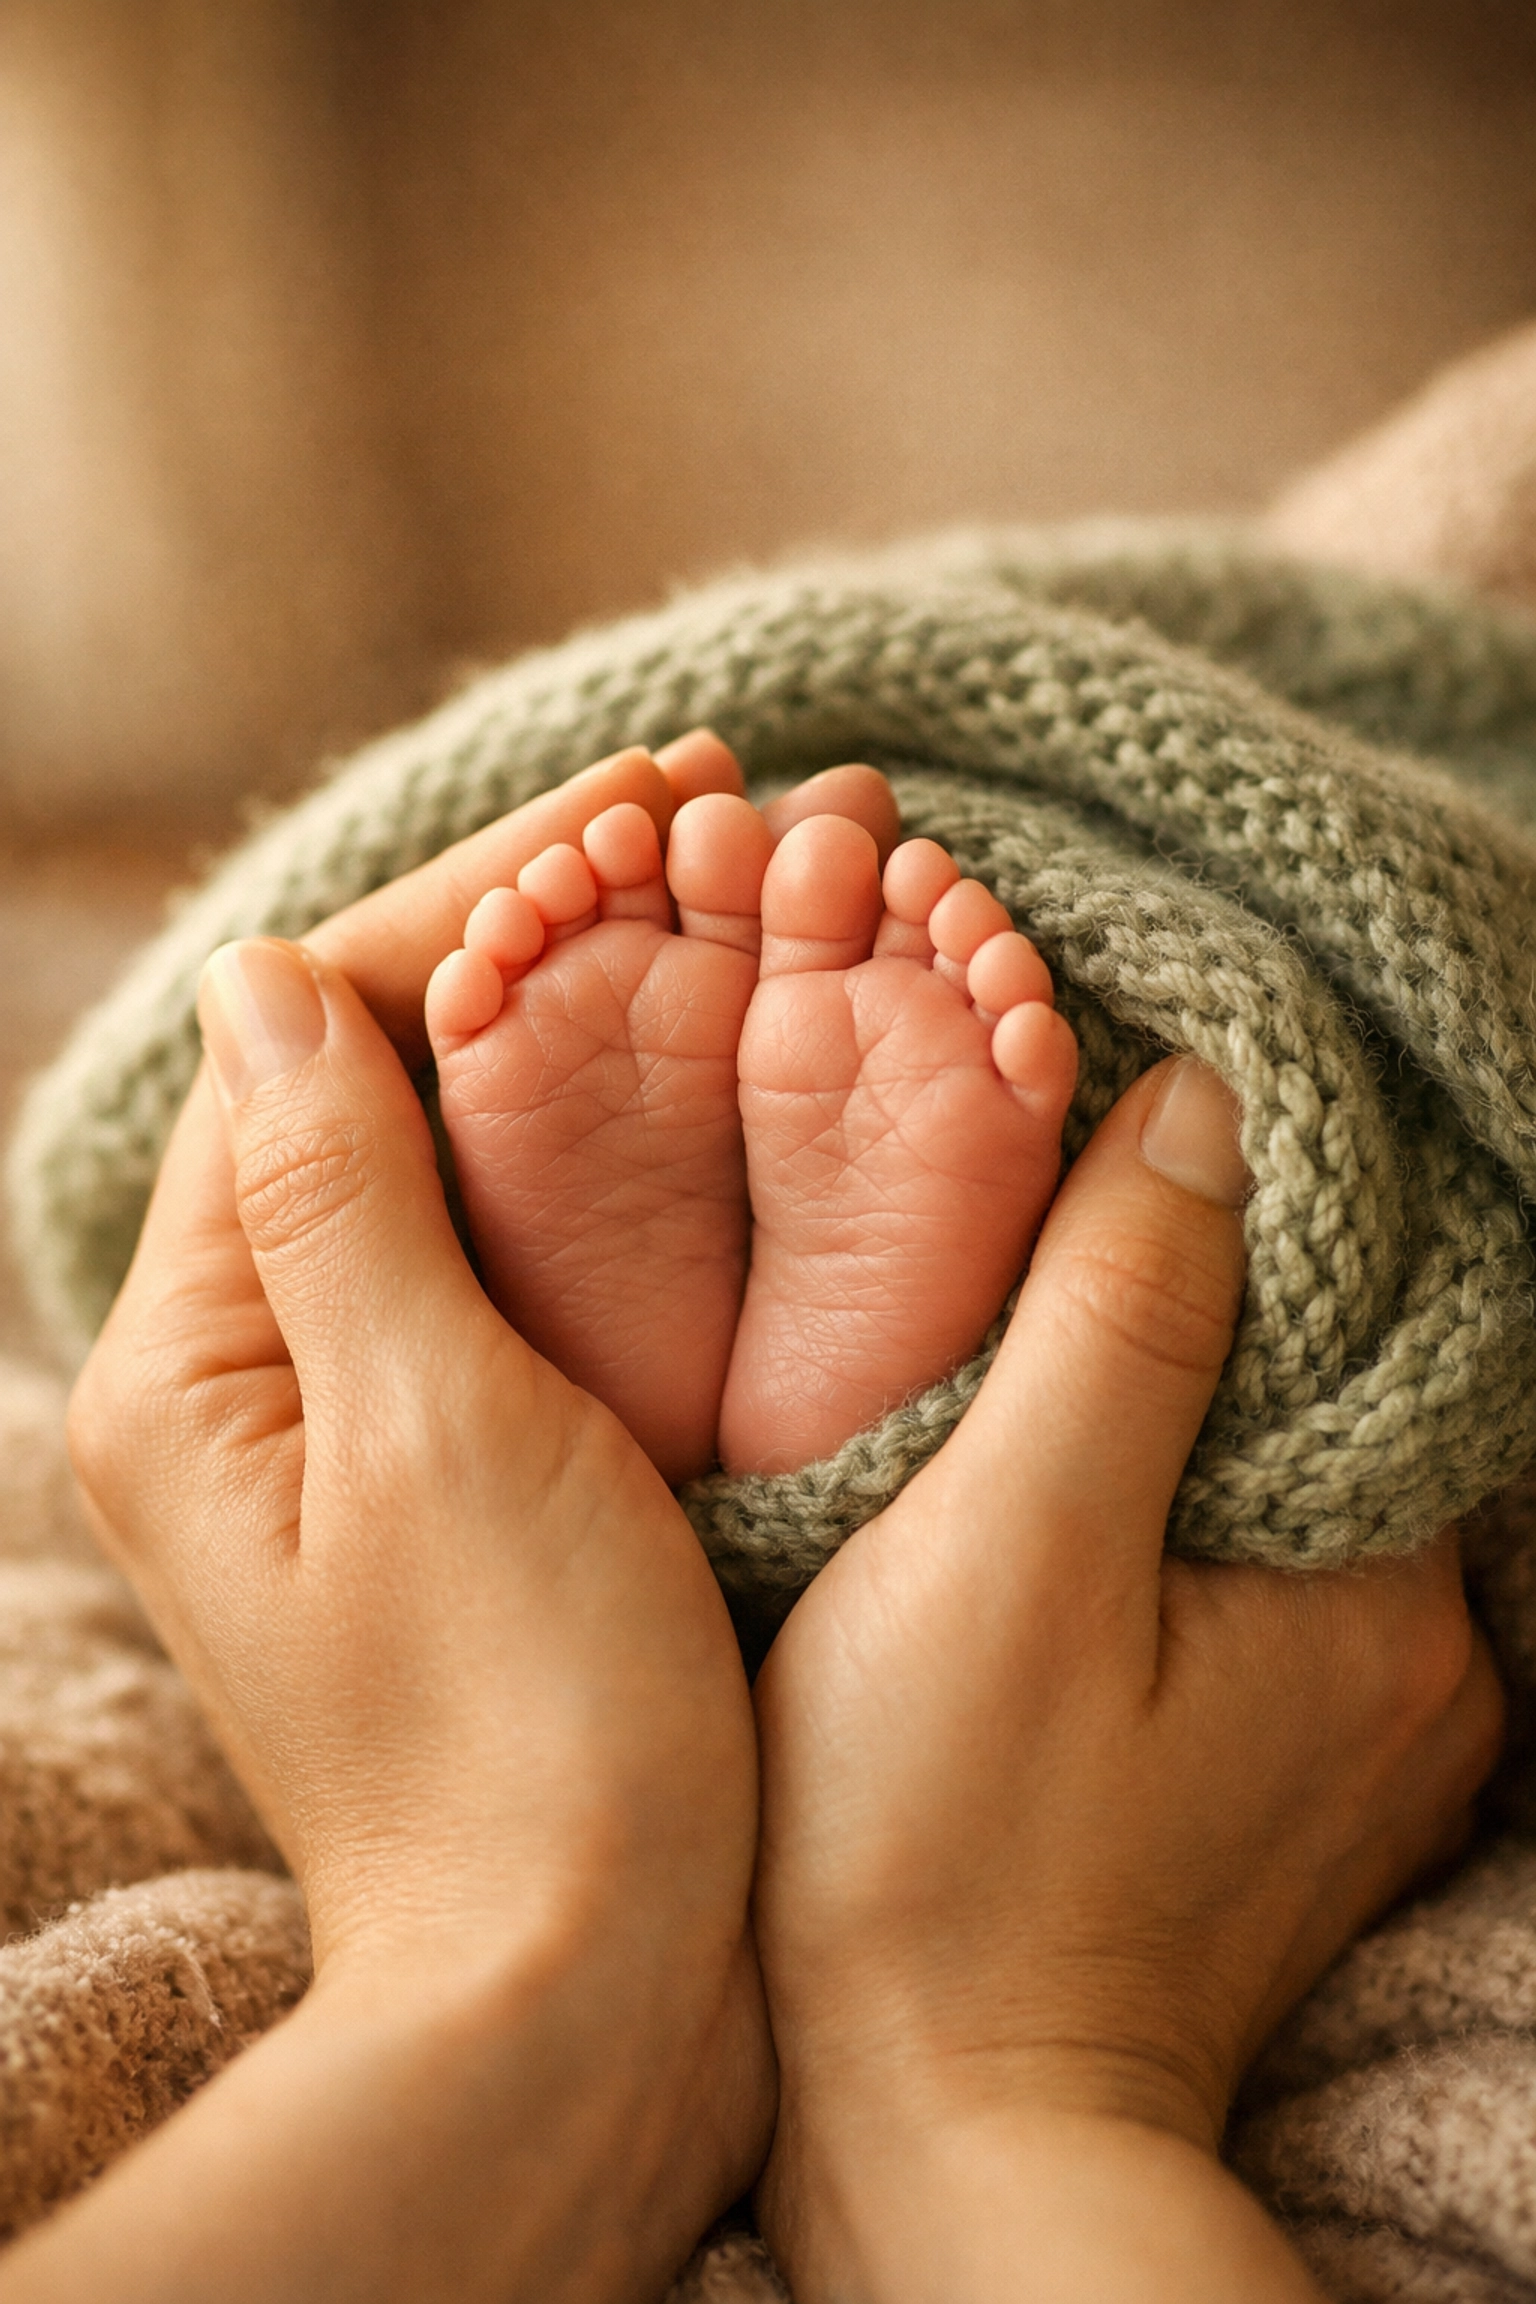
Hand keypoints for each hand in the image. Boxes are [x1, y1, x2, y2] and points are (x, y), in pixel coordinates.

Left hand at [46, 897, 769, 2293]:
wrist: (582, 1989)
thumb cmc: (523, 1730)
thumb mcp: (427, 1438)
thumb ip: (342, 1200)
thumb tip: (271, 975)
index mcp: (202, 1355)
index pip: (315, 1039)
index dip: (479, 895)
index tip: (645, 794)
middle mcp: (254, 1366)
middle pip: (378, 1072)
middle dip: (535, 929)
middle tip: (705, 812)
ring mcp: (359, 1410)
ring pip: (454, 1144)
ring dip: (580, 1015)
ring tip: (722, 898)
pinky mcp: (458, 1455)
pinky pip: (514, 1244)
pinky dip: (606, 1141)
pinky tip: (710, 1071)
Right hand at [752, 1057, 1502, 2302]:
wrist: (943, 2154)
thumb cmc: (942, 1862)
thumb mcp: (1012, 1557)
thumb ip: (1118, 1323)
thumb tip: (1204, 1105)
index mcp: (1382, 1582)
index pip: (1340, 1305)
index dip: (1208, 1202)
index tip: (1071, 1141)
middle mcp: (1414, 1652)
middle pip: (1308, 1387)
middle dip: (1177, 1300)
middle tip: (1009, 1240)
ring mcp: (1353, 1727)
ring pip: (1265, 1479)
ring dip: (1159, 1406)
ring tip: (1007, 1357)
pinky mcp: (1276, 1777)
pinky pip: (1238, 1573)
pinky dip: (1155, 1513)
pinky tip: (1041, 1506)